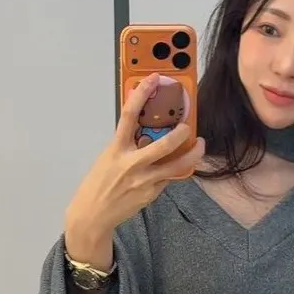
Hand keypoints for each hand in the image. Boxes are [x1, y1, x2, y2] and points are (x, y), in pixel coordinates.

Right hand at [65, 73, 204, 245]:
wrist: (93, 215)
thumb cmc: (99, 183)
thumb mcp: (108, 158)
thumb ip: (128, 145)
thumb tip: (147, 133)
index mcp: (116, 149)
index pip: (129, 116)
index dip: (142, 94)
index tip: (154, 79)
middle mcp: (131, 164)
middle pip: (163, 145)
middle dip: (181, 134)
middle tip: (189, 126)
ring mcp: (144, 181)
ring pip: (176, 166)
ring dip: (193, 155)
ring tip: (200, 145)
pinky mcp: (152, 194)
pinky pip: (169, 178)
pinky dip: (176, 170)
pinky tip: (180, 165)